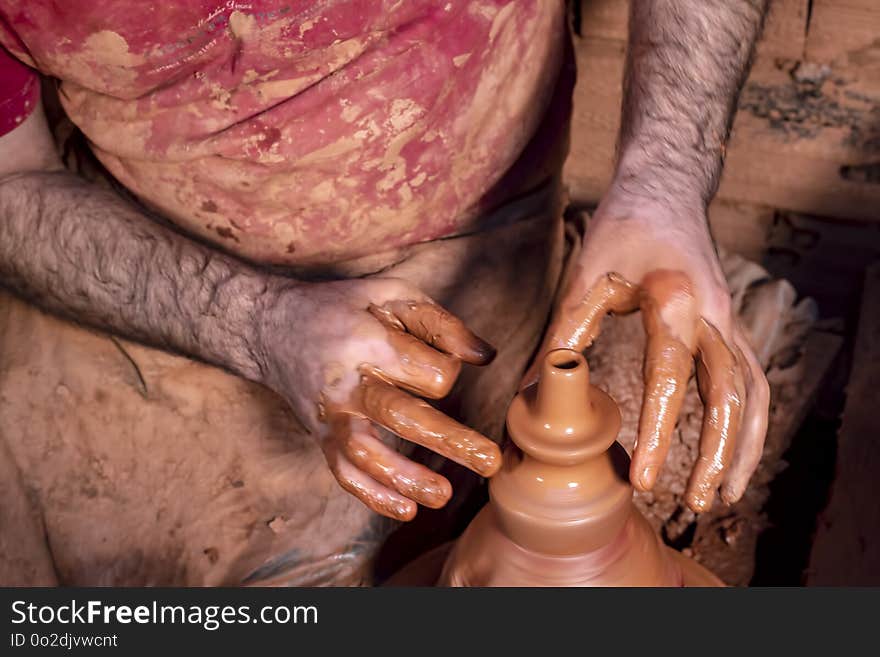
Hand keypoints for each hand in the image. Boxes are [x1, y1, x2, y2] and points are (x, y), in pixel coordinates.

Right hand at [258, 277, 500, 520]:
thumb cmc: (341, 308)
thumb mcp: (390, 294)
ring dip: (407, 479)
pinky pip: (344, 474)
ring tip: (444, 496)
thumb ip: (440, 323)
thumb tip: (485, 357)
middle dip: (448, 440)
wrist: (270, 327)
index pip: (426, 372)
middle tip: (490, 462)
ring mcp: (330, 416)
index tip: (442, 366)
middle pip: (401, 417)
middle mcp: (346, 383)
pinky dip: (373, 496)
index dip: (447, 372)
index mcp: (368, 343)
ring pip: (367, 455)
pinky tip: (406, 510)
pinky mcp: (321, 437)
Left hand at [525, 189, 769, 511]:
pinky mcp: (733, 328)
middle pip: (729, 394)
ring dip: (740, 449)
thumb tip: (536, 393)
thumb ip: (566, 335)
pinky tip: (736, 458)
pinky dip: (750, 427)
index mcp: (674, 298)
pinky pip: (754, 383)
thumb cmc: (622, 229)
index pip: (670, 375)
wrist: (665, 191)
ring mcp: (731, 321)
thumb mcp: (585, 275)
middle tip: (690, 505)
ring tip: (720, 498)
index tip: (646, 478)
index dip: (660, 430)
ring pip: (752, 394)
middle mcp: (715, 313)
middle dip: (715, 456)